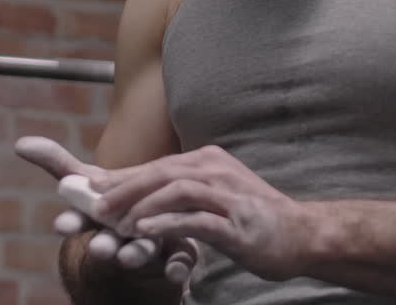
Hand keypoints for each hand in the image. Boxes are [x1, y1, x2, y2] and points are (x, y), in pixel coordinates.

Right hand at [14, 136, 197, 282]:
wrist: (146, 241)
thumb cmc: (111, 206)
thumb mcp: (87, 183)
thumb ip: (58, 164)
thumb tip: (20, 143)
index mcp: (98, 218)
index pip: (80, 219)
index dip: (72, 221)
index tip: (61, 224)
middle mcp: (119, 238)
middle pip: (109, 242)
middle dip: (104, 244)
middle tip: (100, 247)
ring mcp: (147, 248)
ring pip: (141, 253)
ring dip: (135, 254)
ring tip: (131, 256)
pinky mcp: (175, 257)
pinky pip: (177, 263)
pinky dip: (175, 267)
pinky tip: (175, 269)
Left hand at [92, 145, 314, 281]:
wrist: (303, 234)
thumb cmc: (254, 218)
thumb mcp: (218, 195)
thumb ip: (186, 191)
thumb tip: (147, 193)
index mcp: (208, 161)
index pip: (157, 165)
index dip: (122, 177)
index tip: (92, 189)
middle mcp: (215, 170)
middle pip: (160, 171)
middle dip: (122, 188)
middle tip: (93, 205)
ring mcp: (227, 195)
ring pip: (174, 190)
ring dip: (139, 205)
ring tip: (113, 222)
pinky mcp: (235, 222)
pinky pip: (194, 218)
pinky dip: (166, 223)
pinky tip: (144, 232)